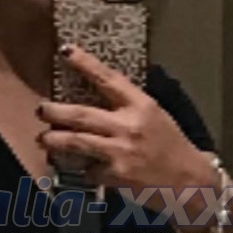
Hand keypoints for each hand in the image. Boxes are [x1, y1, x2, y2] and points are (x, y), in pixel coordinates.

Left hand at [38, 46, 212, 213]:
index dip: (85, 63)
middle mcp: (129, 126)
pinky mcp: (116, 176)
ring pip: (76, 142)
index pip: (108, 79)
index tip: (66, 51)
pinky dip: (85, 170)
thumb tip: (94, 98)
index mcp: (141, 105)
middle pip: (81, 114)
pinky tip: (88, 170)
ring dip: (54, 140)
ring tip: (44, 138)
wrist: (190, 182)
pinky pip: (89, 170)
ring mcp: (121, 152)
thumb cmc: (171, 147)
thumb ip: (127, 107)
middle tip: (41, 109)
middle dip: (55, 111)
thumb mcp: (154, 116)